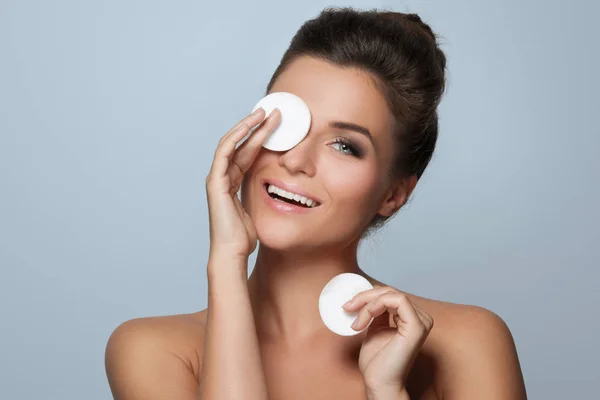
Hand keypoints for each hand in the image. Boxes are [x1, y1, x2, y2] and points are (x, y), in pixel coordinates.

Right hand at [205, 107, 280, 260]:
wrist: (232, 251)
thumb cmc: (245, 235)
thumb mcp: (259, 207)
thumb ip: (264, 193)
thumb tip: (285, 187)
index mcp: (233, 182)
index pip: (247, 152)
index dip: (261, 137)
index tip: (277, 124)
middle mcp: (223, 177)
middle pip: (241, 145)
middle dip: (257, 127)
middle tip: (274, 112)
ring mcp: (217, 178)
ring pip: (232, 143)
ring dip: (247, 127)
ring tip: (263, 113)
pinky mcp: (215, 181)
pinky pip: (224, 153)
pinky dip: (234, 137)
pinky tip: (247, 127)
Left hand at [342, 286, 433, 393]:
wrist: (379, 382)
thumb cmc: (377, 361)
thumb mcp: (374, 328)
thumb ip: (376, 312)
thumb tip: (367, 296)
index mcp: (411, 318)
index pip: (389, 294)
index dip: (367, 295)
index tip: (349, 306)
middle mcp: (420, 317)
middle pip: (389, 291)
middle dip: (364, 297)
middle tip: (348, 307)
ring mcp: (421, 321)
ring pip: (391, 293)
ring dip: (367, 303)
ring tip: (356, 321)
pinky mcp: (417, 326)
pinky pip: (397, 300)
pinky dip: (376, 305)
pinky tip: (364, 319)